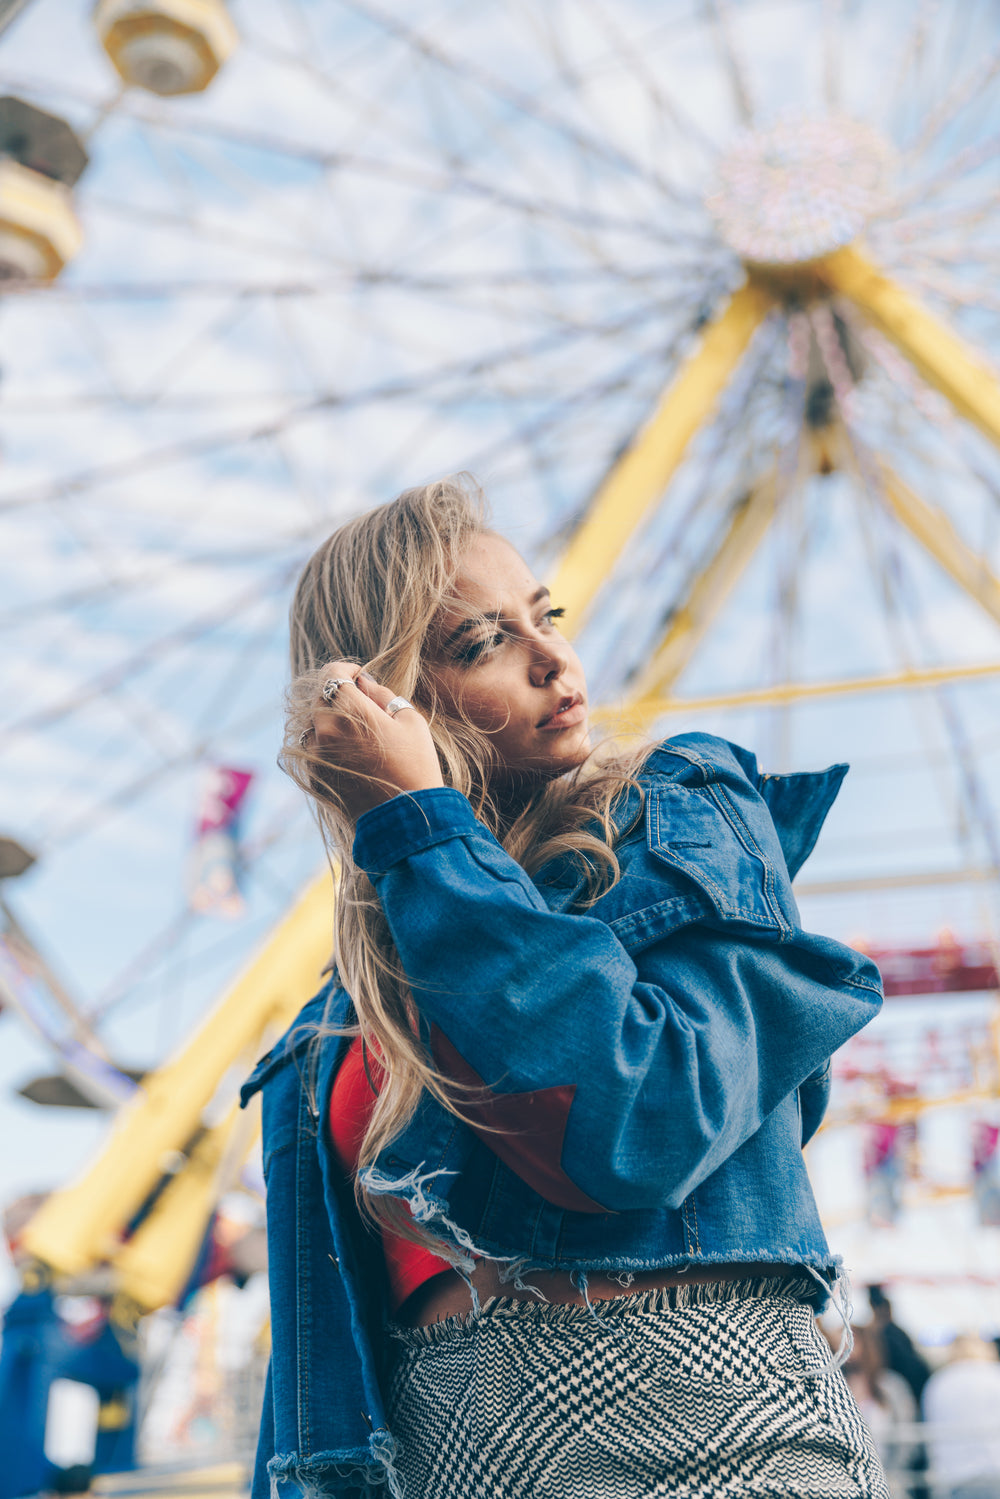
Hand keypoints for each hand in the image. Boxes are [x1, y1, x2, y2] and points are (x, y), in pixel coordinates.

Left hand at [300, 661, 443, 821]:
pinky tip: (353, 756)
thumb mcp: (410, 720)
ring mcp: (315, 755)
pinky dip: (328, 744)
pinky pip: (314, 749)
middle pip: (320, 697)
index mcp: (348, 711)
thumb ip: (382, 694)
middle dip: (338, 694)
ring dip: (330, 720)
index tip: (359, 676)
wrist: (404, 820)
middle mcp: (324, 730)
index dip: (347, 669)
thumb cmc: (415, 766)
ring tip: (357, 732)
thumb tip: (362, 682)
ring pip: (314, 724)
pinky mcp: (313, 776)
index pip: (333, 674)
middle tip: (362, 704)